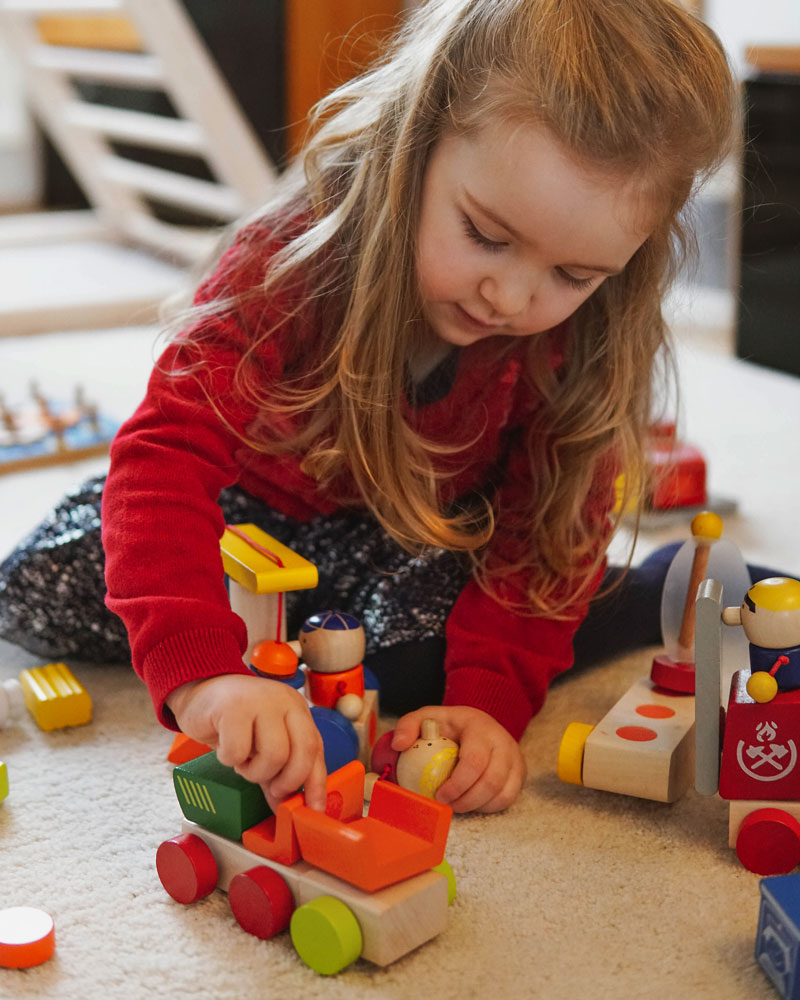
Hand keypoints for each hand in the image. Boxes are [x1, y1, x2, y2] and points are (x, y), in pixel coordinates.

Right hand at [166, 674, 326, 811]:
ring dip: (255, 771)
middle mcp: (284, 701)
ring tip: (243, 761)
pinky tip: (225, 747)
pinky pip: (238, 751)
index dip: (316, 783)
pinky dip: (230, 759)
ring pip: (274, 754)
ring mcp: (260, 701)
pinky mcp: (232, 707)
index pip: (316, 748)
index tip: (313, 809)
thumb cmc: (234, 721)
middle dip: (287, 780)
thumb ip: (279, 772)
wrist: (199, 692)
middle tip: (271, 788)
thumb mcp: (263, 744)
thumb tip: (287, 808)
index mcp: (297, 709)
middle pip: (302, 751)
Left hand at [391, 705, 525, 813]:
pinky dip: (489, 806)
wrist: (477, 723)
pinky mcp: (520, 772)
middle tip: (446, 805)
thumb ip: (408, 726)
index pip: (474, 760)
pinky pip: (508, 798)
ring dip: (476, 806)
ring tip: (456, 805)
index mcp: (479, 726)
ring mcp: (514, 757)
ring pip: (502, 793)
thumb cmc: (449, 725)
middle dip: (466, 800)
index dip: (457, 784)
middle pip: (491, 781)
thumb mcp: (426, 717)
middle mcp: (502, 741)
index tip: (439, 795)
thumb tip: (398, 745)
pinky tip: (472, 803)